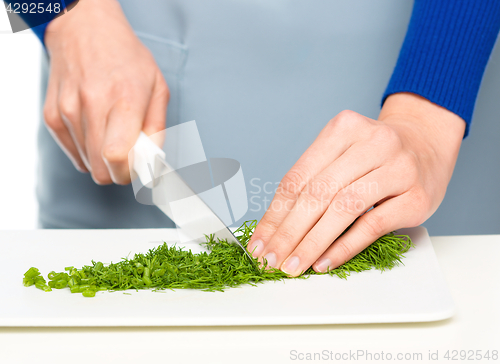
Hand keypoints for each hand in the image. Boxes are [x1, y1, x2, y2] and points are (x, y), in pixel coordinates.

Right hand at [43, 0, 168, 183]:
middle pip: (102, 170)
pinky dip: (87, 151)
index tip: (139, 167)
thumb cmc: (125, 58)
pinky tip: (96, 129)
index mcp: (124, 99)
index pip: (117, 156)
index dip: (129, 171)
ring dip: (103, 159)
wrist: (84, 31)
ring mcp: (68, 111)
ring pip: (88, 165)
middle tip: (129, 154)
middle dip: (119, 171)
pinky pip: (74, 154)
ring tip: (112, 132)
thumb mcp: (158, 88)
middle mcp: (92, 105)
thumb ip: (157, 129)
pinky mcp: (52, 116)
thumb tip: (152, 162)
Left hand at [247, 93, 464, 275]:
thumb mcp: (342, 152)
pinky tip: (324, 261)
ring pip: (343, 208)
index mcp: (343, 128)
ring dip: (312, 242)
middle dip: (288, 232)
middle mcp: (372, 142)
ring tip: (293, 264)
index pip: (298, 178)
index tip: (259, 242)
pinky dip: (344, 246)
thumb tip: (275, 228)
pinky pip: (372, 225)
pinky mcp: (417, 197)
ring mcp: (398, 168)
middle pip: (317, 193)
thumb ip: (313, 181)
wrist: (427, 142)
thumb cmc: (376, 154)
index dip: (274, 214)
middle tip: (270, 258)